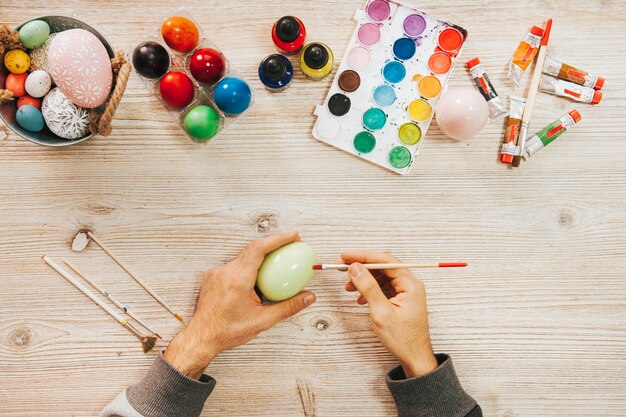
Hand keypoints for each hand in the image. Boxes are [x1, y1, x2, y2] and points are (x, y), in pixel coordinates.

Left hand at [165, 231, 315, 378]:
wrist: (203, 337)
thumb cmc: (228, 331)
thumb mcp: (263, 321)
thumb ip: (288, 307)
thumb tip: (308, 297)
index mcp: (238, 280)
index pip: (259, 249)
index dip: (278, 239)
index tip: (293, 236)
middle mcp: (226, 272)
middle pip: (253, 249)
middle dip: (273, 244)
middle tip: (290, 245)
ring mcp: (217, 273)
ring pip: (243, 256)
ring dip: (260, 255)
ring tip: (276, 260)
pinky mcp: (213, 276)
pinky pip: (235, 265)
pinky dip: (249, 266)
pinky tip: (258, 275)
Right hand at [343, 252, 437, 377]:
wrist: (414, 358)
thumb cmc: (403, 339)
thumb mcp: (381, 312)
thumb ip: (368, 287)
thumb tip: (355, 268)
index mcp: (410, 284)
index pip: (385, 260)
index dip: (363, 256)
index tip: (345, 257)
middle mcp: (410, 284)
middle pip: (383, 266)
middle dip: (361, 267)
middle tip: (342, 268)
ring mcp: (406, 291)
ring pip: (381, 276)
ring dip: (364, 279)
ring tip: (348, 287)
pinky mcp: (401, 298)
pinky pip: (383, 286)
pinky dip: (370, 289)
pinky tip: (360, 298)